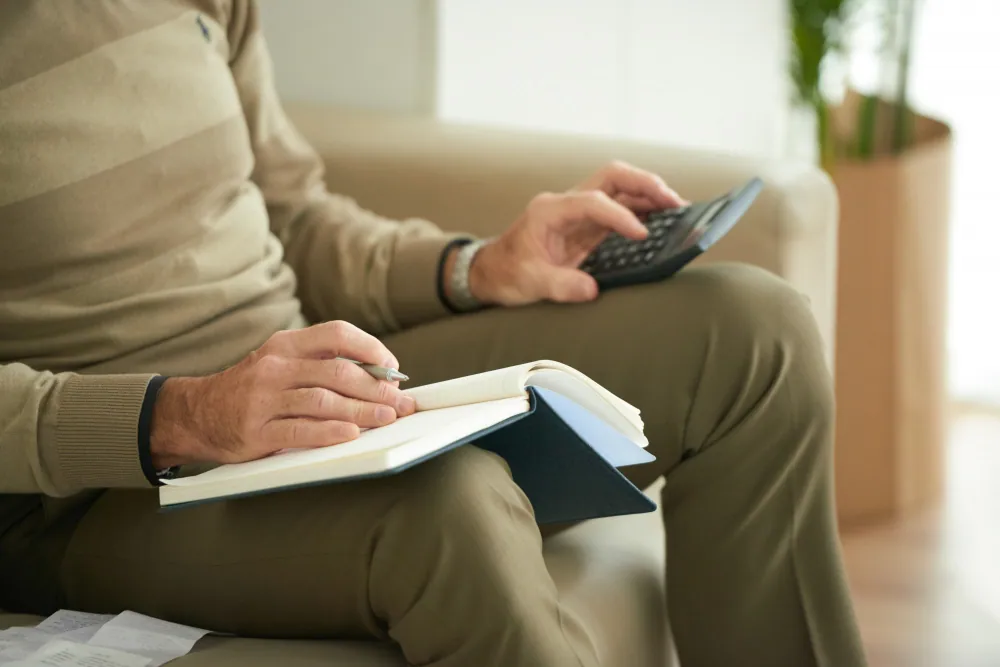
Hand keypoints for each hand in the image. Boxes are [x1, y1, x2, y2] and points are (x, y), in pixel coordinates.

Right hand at [149, 321, 415, 468]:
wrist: (196, 414)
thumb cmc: (250, 390)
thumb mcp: (280, 364)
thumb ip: (320, 365)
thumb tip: (379, 377)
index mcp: (285, 345)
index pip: (337, 334)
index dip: (371, 348)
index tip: (393, 368)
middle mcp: (274, 367)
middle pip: (337, 371)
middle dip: (376, 388)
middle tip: (401, 401)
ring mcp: (264, 399)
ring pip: (324, 401)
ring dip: (362, 411)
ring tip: (387, 418)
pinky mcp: (256, 431)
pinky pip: (300, 430)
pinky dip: (330, 432)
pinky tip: (351, 434)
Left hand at [464, 161, 686, 306]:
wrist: (491, 272)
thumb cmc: (506, 273)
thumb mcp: (529, 282)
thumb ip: (560, 285)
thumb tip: (591, 290)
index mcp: (549, 210)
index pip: (593, 201)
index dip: (619, 216)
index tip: (641, 235)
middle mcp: (566, 204)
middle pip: (612, 177)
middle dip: (644, 184)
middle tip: (674, 201)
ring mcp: (578, 213)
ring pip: (619, 189)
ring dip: (649, 195)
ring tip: (678, 209)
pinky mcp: (587, 227)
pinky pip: (620, 209)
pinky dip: (643, 211)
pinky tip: (663, 221)